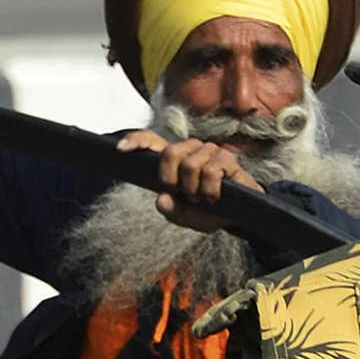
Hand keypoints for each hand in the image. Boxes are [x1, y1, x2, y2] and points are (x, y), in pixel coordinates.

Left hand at [117, 130, 265, 232]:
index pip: (153, 141)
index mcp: (176, 159)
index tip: (121, 150)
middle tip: (184, 195)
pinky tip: (214, 197)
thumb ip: (173, 211)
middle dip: (172, 178)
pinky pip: (211, 171)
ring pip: (190, 164)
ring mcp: (209, 151)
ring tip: (203, 198)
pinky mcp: (226, 159)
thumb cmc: (210, 212)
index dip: (137, 141)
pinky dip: (210, 190)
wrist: (238, 216)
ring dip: (195, 189)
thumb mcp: (188, 217)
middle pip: (170, 151)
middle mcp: (191, 150)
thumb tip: (162, 200)